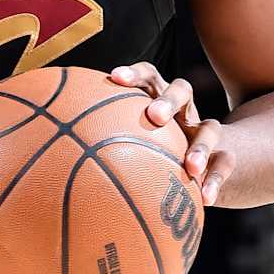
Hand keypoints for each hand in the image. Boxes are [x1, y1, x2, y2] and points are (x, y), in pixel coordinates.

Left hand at [107, 63, 234, 205]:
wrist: (205, 162)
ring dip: (200, 146)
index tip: (114, 78)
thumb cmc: (154, 153)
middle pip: (181, 90)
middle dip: (168, 100)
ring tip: (189, 167)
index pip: (148, 76)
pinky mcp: (224, 156)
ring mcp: (205, 133)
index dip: (134, 74)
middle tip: (155, 117)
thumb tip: (49, 159)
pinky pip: (225, 165)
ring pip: (212, 127)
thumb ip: (99, 146)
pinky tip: (205, 199)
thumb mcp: (130, 146)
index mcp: (158, 101)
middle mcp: (183, 112)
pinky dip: (215, 181)